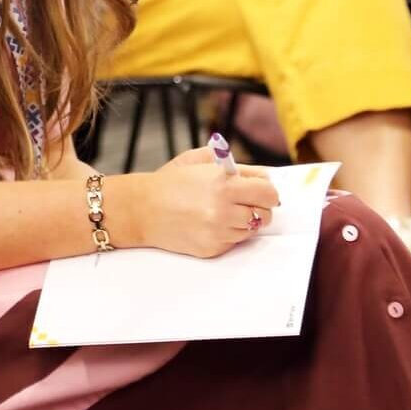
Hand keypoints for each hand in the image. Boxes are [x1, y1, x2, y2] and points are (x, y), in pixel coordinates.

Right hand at [125, 149, 279, 258]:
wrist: (142, 209)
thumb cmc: (171, 182)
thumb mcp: (201, 160)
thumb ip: (236, 166)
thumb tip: (264, 177)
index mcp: (224, 183)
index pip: (268, 193)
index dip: (267, 191)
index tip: (263, 191)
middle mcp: (223, 209)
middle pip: (265, 214)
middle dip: (259, 207)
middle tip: (246, 202)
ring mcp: (217, 231)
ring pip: (251, 229)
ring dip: (244, 220)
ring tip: (224, 211)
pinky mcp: (211, 249)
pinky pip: (234, 242)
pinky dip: (229, 233)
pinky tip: (211, 223)